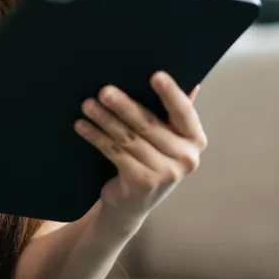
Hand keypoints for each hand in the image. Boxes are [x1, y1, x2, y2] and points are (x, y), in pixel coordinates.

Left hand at [74, 71, 206, 230]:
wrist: (132, 204)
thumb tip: (189, 80)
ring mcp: (165, 174)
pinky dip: (96, 137)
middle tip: (104, 90)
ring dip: (105, 119)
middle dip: (123, 105)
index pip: (184, 112)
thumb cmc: (150, 159)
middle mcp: (186, 158)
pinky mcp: (141, 183)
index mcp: (195, 139)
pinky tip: (82, 126)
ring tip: (88, 105)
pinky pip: (115, 153)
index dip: (171, 93)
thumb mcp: (167, 137)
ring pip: (129, 138)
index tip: (156, 75)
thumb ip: (174, 111)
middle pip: (149, 124)